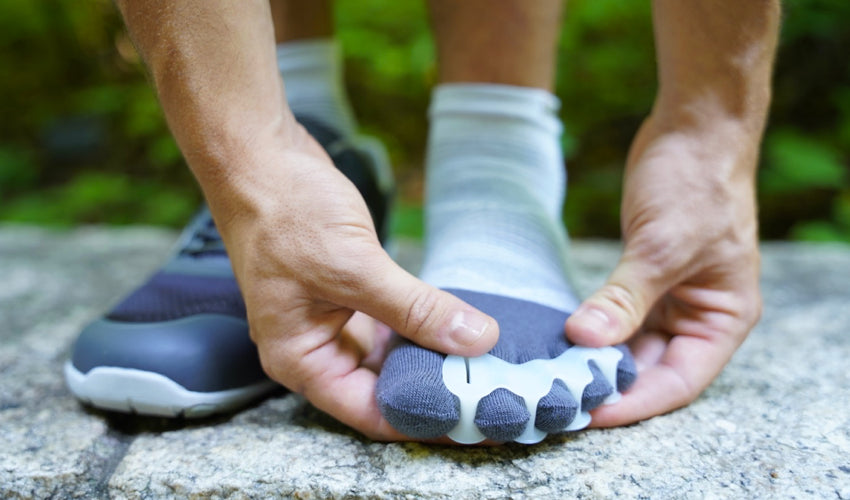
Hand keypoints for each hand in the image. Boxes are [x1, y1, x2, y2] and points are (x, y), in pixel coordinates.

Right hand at [204, 124, 497, 439]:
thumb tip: (476, 340)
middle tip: (489, 390)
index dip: (422, 419)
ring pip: (392, 356)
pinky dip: (423, 325)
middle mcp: (315, 348)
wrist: (261, 158)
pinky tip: (458, 325)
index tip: (473, 417)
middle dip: (434, 389)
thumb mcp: (354, 267)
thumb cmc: (284, 213)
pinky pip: (392, 324)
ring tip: (483, 363)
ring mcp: (332, 321)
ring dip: (432, 357)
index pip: (370, 412)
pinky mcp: (349, 294)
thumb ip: (416, 309)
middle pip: (383, 388)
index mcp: (301, 359)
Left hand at [565, 116, 761, 425]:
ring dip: (597, 360)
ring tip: (554, 376)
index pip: (679, 381)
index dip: (635, 402)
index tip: (590, 413)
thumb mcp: (662, 247)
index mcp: (723, 318)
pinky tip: (561, 342)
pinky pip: (618, 319)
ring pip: (631, 347)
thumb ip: (625, 298)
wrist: (693, 129)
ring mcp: (671, 299)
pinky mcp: (644, 280)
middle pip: (652, 369)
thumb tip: (585, 340)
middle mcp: (699, 316)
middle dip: (610, 385)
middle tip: (560, 398)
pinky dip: (593, 331)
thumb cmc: (696, 183)